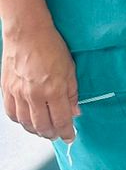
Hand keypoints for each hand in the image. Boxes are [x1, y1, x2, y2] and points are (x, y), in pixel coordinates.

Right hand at [1, 17, 79, 141]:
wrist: (27, 33)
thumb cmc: (50, 46)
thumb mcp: (70, 69)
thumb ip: (72, 93)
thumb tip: (74, 112)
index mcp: (54, 89)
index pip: (61, 120)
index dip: (67, 132)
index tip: (70, 136)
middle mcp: (34, 95)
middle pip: (43, 126)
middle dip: (52, 134)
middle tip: (58, 134)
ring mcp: (18, 93)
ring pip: (26, 123)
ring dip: (36, 130)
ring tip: (44, 130)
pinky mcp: (7, 90)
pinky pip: (12, 113)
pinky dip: (20, 121)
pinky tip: (27, 120)